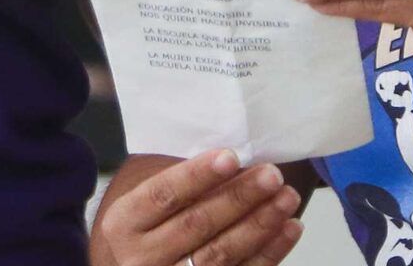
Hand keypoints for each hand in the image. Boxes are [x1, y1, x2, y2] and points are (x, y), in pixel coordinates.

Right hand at [90, 153, 302, 265]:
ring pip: (221, 254)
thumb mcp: (143, 204)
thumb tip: (232, 160)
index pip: (163, 196)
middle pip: (196, 224)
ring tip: (286, 197)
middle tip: (271, 175)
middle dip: (239, 197)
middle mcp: (143, 258)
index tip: (230, 156)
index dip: (197, 176)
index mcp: (124, 224)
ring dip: (260, 224)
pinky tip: (288, 229)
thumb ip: (178, 184)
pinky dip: (269, 253)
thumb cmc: (146, 229)